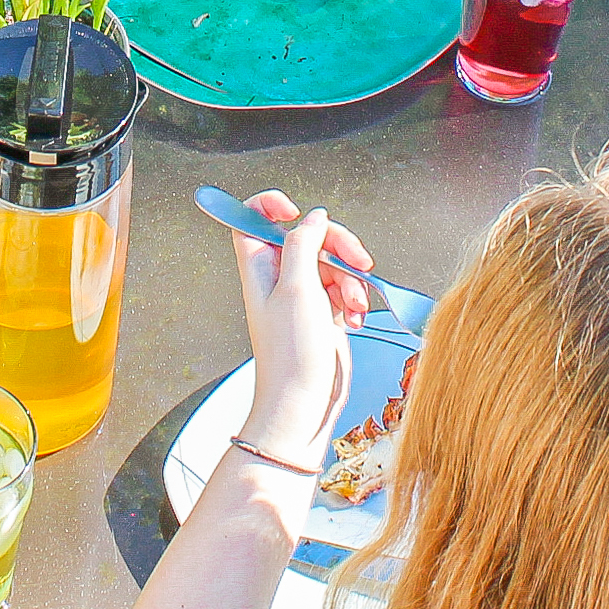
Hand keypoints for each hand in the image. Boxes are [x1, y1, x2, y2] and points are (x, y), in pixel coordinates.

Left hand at [231, 190, 373, 464]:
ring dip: (351, 279)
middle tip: (357, 258)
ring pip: (332, 263)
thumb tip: (313, 218)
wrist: (304, 402)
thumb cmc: (291, 353)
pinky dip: (353, 299)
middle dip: (337, 245)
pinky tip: (353, 319)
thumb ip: (303, 244)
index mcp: (260, 267)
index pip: (251, 220)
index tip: (294, 209)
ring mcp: (303, 296)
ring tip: (352, 306)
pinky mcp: (324, 313)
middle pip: (309, 236)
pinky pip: (344, 289)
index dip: (269, 207)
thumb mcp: (296, 288)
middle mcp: (279, 278)